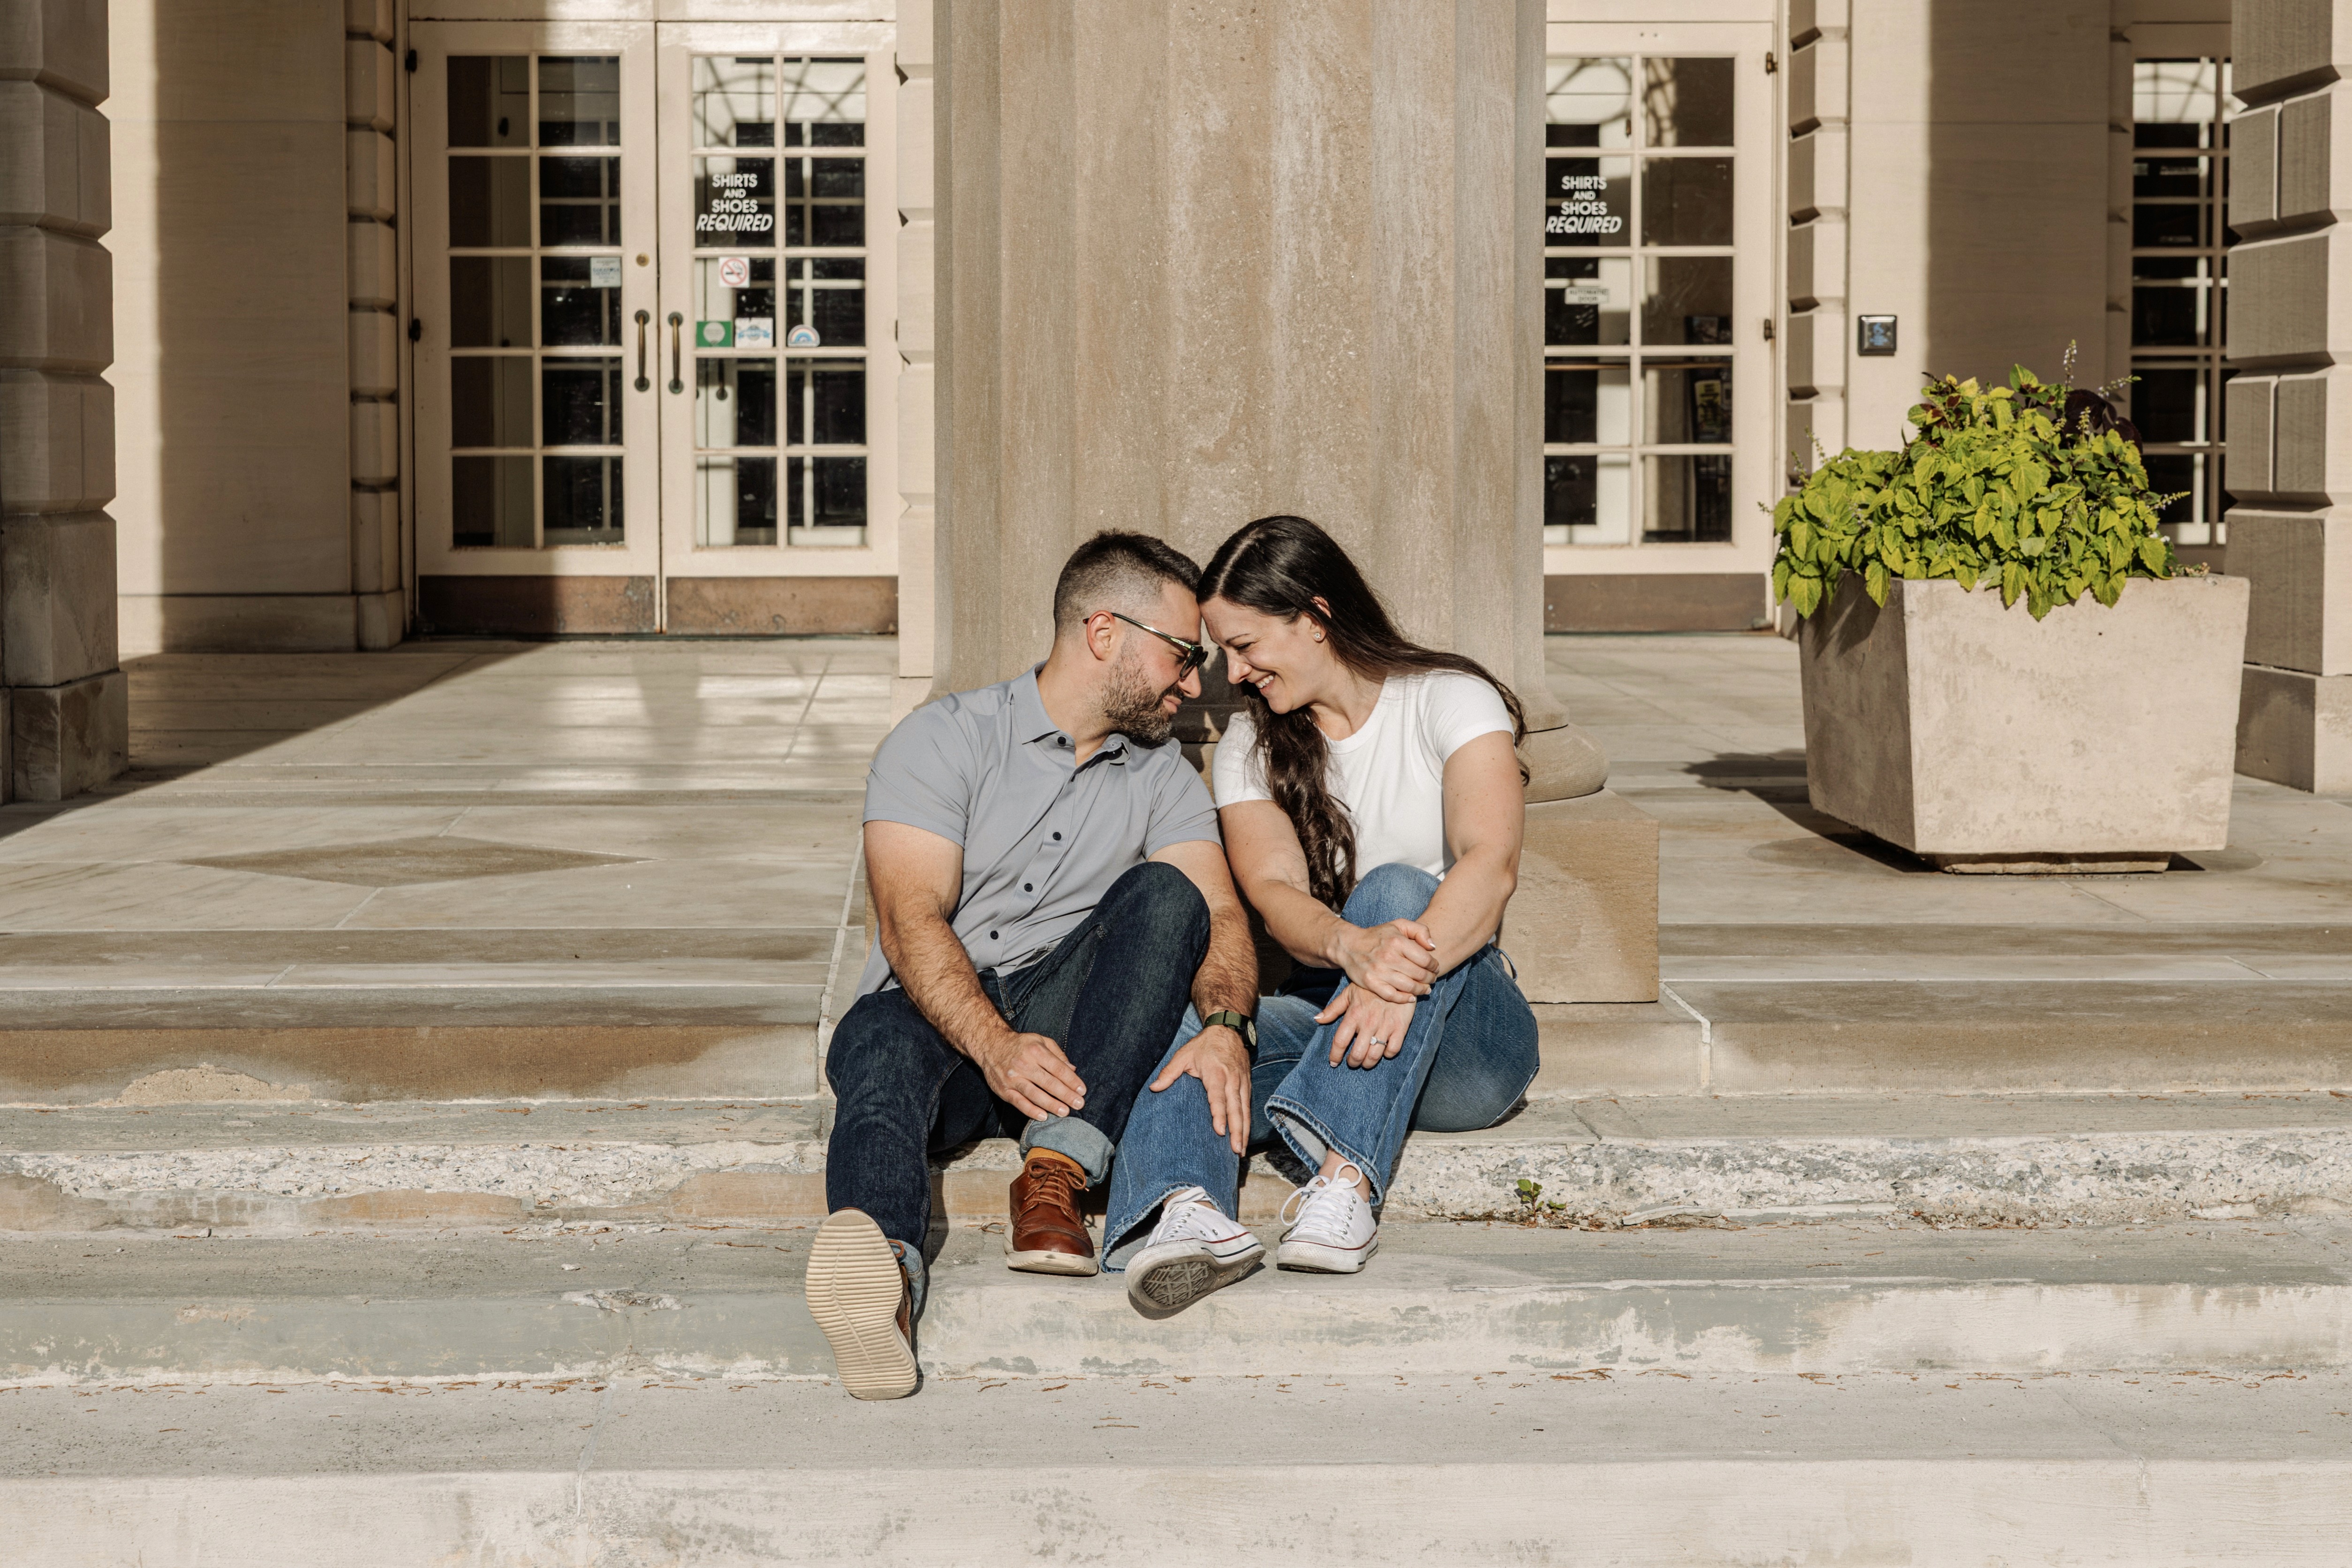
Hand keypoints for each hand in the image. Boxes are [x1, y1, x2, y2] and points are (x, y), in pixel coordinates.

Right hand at [970, 1030, 1086, 1120]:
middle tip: (1078, 1104)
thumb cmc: (1020, 1045)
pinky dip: (1031, 1110)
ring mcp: (1013, 1078)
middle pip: (1049, 1082)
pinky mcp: (1004, 1090)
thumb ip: (1058, 1055)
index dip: (1071, 1080)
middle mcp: (1024, 1064)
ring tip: (1065, 1112)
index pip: (1058, 1068)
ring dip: (1051, 1104)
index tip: (1082, 1090)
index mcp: (1035, 1051)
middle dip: (1066, 1095)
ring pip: (1035, 1094)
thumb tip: (1073, 1070)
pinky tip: (1043, 1116)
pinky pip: (1019, 1102)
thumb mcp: (1040, 1041)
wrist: (990, 1045)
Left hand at [1149, 1024, 1251, 1154]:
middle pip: (1235, 1108)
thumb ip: (1169, 1072)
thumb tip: (1154, 1088)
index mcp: (1216, 1073)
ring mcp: (1242, 1083)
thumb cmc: (1204, 1044)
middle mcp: (1232, 1079)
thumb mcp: (1184, 1054)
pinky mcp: (1247, 1085)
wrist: (1229, 1029)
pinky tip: (1244, 1137)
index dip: (1219, 1115)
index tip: (1219, 1132)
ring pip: (1245, 1110)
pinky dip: (1248, 1123)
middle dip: (1237, 1130)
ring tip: (1241, 1150)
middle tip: (1236, 1150)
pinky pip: (1248, 1106)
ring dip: (1244, 1131)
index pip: (1218, 1097)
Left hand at [1316, 984, 1416, 1068]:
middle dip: (1353, 1062)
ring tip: (1366, 1062)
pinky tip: (1383, 1052)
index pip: (1340, 1041)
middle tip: (1353, 1062)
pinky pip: (1393, 1049)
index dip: (1335, 1055)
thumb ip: (1332, 1009)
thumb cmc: (1369, 987)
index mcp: (1354, 1015)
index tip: (1333, 1062)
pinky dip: (1387, 1055)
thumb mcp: (1349, 993)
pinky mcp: (1400, 1027)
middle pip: (1357, 1053)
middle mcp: (1368, 1022)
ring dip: (1368, 1063)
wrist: (1396, 976)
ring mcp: (1385, 1025)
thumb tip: (1317, 1019)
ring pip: (1374, 1055)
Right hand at [1332, 918, 1439, 1004]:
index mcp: (1397, 942)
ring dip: (1421, 990)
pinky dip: (1405, 999)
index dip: (1434, 966)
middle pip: (1419, 974)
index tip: (1435, 968)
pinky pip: (1392, 996)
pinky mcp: (1371, 983)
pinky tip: (1411, 997)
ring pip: (1409, 987)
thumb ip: (1420, 930)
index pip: (1425, 959)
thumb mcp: (1399, 925)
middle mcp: (1388, 956)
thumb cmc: (1378, 936)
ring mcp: (1379, 971)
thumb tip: (1433, 947)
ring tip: (1425, 989)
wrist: (1349, 945)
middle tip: (1432, 979)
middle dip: (1430, 979)